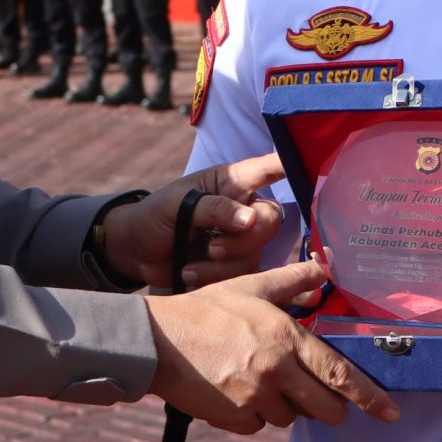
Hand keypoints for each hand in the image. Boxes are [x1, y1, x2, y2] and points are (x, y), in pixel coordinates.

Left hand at [99, 152, 291, 289]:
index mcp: (230, 182)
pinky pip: (243, 274)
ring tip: (191, 264)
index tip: (306, 164)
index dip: (288, 165)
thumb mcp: (177, 205)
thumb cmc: (155, 216)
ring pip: (256, 252)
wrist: (135, 253)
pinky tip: (190, 273)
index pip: (267, 168)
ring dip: (223, 264)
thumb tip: (251, 218)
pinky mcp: (234, 265)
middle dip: (244, 239)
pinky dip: (216, 277)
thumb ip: (214, 208)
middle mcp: (243, 207)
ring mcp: (240, 238)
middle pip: (270, 220)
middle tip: (213, 248)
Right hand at [145, 259, 397, 434]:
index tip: (391, 412)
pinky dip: (253, 415)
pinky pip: (258, 426)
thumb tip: (323, 268)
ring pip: (290, 418)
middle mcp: (277, 370)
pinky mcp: (235, 418)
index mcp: (287, 337)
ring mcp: (255, 398)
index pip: (339, 374)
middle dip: (328, 408)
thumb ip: (291, 281)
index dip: (369, 396)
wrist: (157, 341)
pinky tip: (236, 392)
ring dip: (284, 406)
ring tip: (258, 380)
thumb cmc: (205, 310)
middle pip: (324, 408)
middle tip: (319, 400)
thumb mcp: (250, 288)